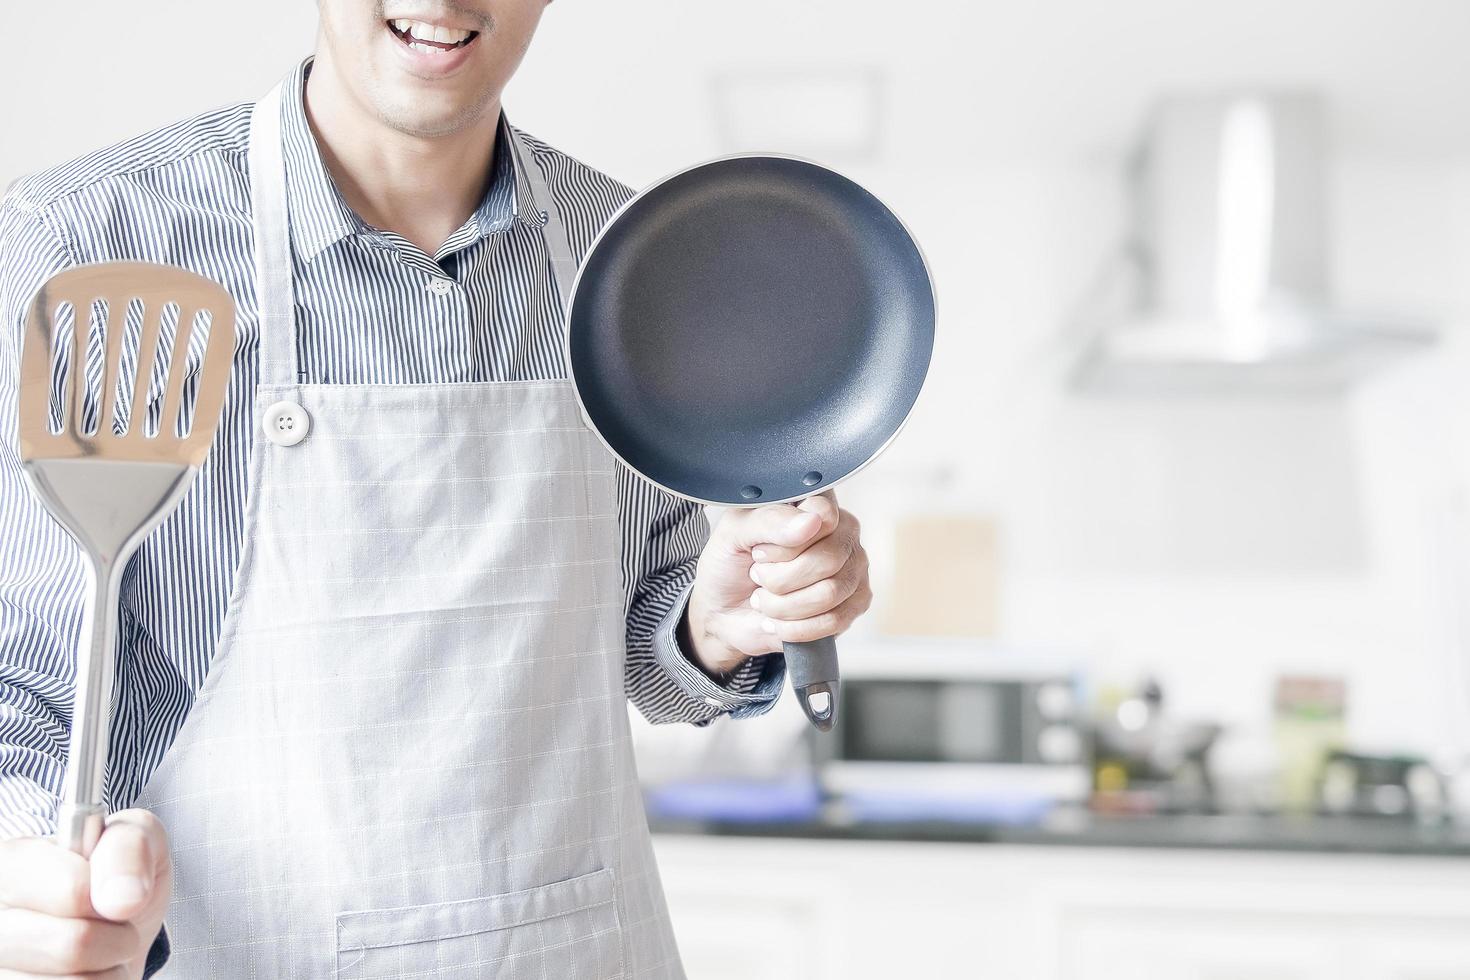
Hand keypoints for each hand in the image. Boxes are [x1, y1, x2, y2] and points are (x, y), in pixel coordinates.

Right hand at [0, 809, 171, 978]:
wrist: (116, 928)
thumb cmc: (115, 880)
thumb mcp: (136, 838)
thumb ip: (129, 848)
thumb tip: (124, 897)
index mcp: (11, 864)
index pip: (72, 889)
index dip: (112, 895)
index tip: (113, 892)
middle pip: (73, 944)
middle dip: (117, 938)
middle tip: (115, 926)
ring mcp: (1, 964)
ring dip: (108, 969)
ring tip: (100, 951)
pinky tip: (85, 973)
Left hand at [685, 490, 871, 676]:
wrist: (725, 611)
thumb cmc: (732, 564)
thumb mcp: (734, 533)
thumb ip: (769, 521)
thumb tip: (810, 522)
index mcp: (814, 505)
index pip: (823, 514)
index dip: (786, 543)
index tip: (759, 552)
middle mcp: (841, 533)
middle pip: (828, 559)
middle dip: (780, 579)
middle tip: (759, 576)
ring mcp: (852, 569)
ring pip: (829, 593)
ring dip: (783, 605)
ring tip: (766, 599)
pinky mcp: (853, 604)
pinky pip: (833, 621)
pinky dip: (794, 627)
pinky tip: (779, 619)